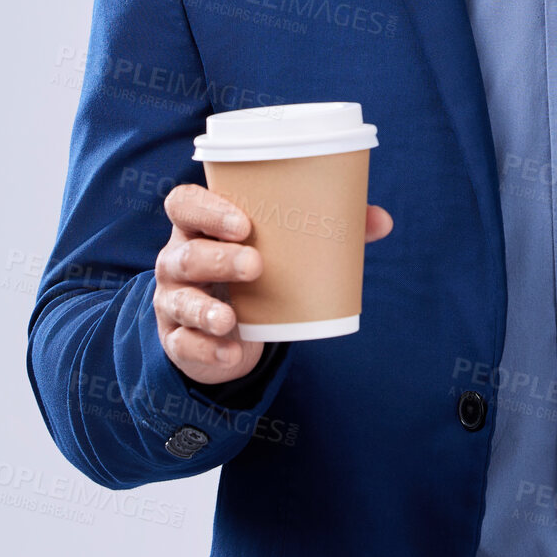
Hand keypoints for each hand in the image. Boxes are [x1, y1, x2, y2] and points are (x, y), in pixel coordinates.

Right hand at [154, 182, 394, 385]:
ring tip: (230, 317)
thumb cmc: (255, 266)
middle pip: (183, 253)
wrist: (229, 327)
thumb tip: (383, 221)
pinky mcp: (177, 338)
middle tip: (256, 265)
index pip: (184, 204)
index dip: (207, 209)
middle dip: (216, 258)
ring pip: (178, 299)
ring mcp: (173, 299)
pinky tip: (230, 352)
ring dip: (205, 307)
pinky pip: (183, 344)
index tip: (244, 223)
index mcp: (201, 225)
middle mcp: (179, 258)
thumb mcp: (281, 247)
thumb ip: (330, 230)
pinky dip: (207, 349)